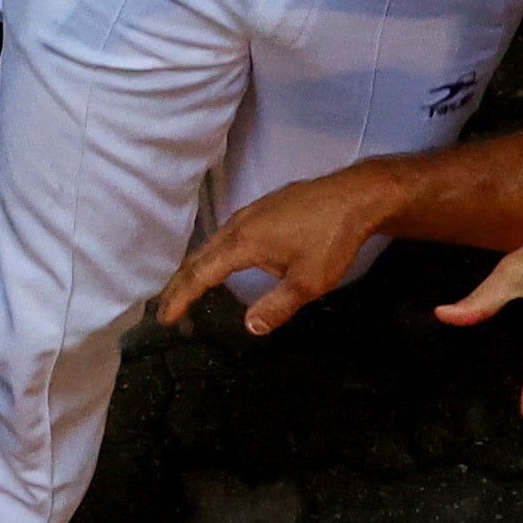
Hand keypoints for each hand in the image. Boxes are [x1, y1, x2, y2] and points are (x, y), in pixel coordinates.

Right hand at [161, 164, 391, 335]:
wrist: (356, 196)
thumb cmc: (332, 239)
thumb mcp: (308, 282)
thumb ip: (276, 307)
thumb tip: (250, 327)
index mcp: (243, 243)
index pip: (200, 274)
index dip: (180, 297)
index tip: (166, 317)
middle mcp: (238, 225)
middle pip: (198, 256)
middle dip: (179, 284)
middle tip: (166, 308)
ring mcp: (250, 212)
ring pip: (212, 242)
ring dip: (195, 267)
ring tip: (187, 287)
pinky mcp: (264, 207)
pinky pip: (226, 233)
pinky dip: (213, 252)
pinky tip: (222, 259)